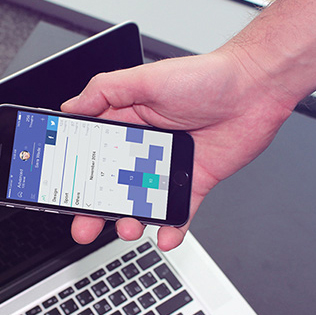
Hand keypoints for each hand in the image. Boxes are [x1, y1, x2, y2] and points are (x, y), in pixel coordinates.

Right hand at [61, 49, 292, 250]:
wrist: (254, 90)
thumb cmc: (205, 77)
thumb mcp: (145, 78)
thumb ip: (104, 91)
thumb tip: (70, 107)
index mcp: (128, 122)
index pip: (93, 152)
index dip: (76, 172)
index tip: (62, 191)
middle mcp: (145, 148)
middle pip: (111, 185)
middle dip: (94, 209)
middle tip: (83, 227)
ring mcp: (168, 168)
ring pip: (141, 202)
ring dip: (131, 220)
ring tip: (128, 227)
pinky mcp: (193, 182)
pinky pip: (179, 211)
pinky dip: (171, 228)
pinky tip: (164, 237)